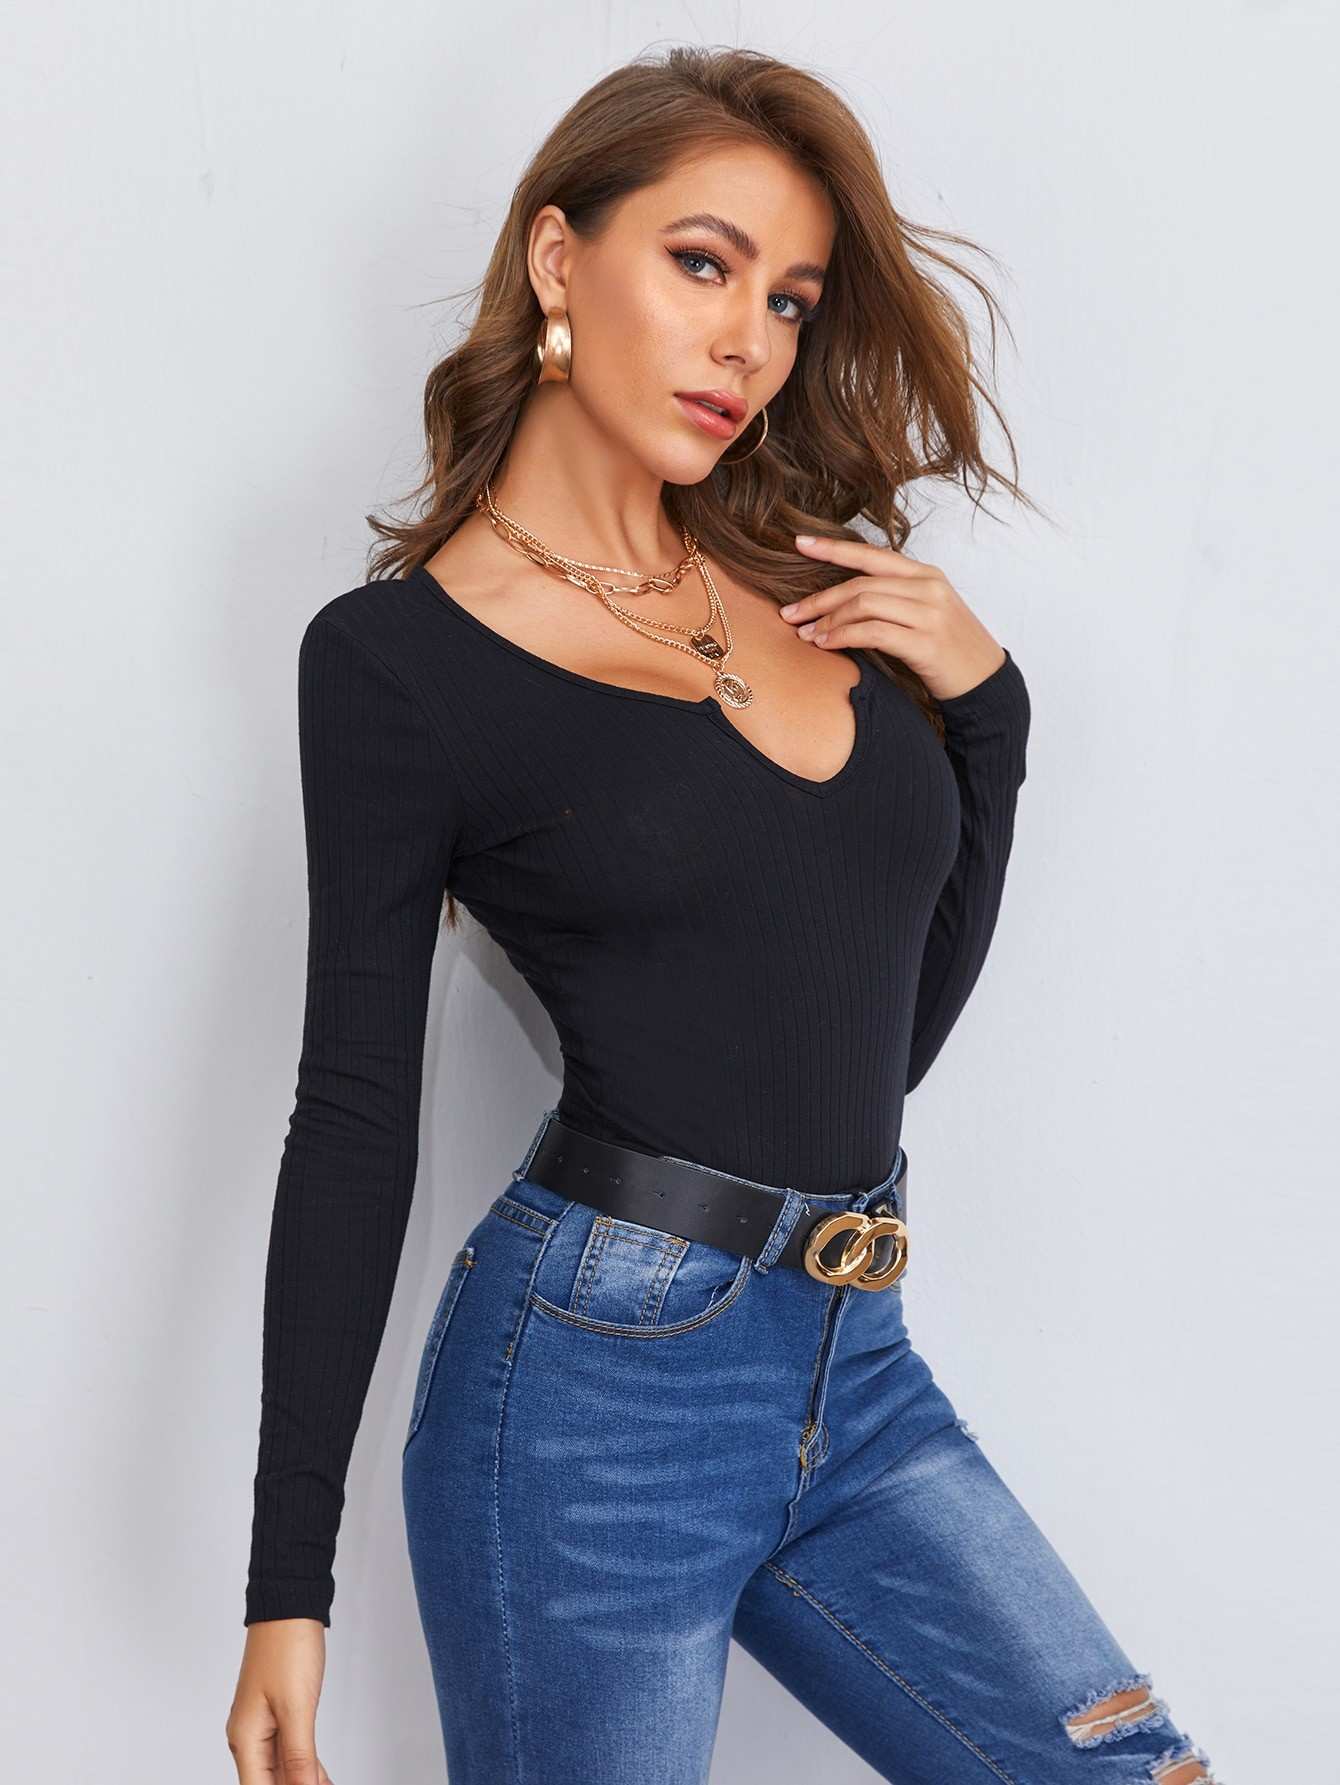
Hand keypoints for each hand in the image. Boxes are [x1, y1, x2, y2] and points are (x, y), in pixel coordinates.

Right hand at [226, 1619, 332, 1783]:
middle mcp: (248, 1736)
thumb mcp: (297, 1707)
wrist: (289, 1605)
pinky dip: (304, 1765)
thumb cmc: (287, 1646)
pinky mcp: (276, 1713)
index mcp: (245, 1739)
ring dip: (302, 1780)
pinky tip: (320, 1776)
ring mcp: (262, 1725)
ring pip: (280, 1770)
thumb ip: (299, 1756)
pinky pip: (288, 1751)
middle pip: (269, 1782)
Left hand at [778, 534, 1005, 702]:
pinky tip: (826, 645)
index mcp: (926, 574)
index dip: (834, 548)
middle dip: (819, 598)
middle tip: (789, 613)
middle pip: (860, 583)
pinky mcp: (926, 643)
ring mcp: (929, 613)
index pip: (871, 555)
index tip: (800, 543)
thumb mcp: (924, 613)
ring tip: (806, 635)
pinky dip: (843, 637)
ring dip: (827, 621)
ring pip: (863, 604)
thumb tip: (840, 601)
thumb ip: (892, 599)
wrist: (985, 681)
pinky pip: (873, 632)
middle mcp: (928, 587)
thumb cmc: (948, 649)